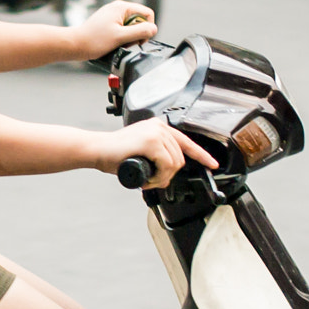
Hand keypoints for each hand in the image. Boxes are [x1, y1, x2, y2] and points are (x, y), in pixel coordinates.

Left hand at [70, 0, 157, 58]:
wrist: (74, 45)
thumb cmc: (94, 41)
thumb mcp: (120, 37)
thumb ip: (140, 32)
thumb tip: (154, 29)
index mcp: (122, 7)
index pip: (147, 14)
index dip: (147, 28)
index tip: (137, 39)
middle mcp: (117, 8)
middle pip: (140, 20)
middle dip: (136, 34)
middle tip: (125, 43)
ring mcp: (112, 15)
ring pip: (131, 26)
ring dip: (128, 38)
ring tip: (117, 44)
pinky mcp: (108, 23)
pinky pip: (122, 30)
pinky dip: (121, 38)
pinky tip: (113, 44)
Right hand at [99, 119, 217, 189]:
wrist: (97, 150)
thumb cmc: (113, 154)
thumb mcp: (141, 154)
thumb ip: (156, 158)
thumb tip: (167, 174)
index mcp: (158, 127)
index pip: (186, 141)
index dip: (202, 155)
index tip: (212, 164)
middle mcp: (159, 126)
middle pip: (180, 158)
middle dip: (168, 175)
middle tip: (152, 181)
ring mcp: (156, 132)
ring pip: (174, 164)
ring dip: (162, 178)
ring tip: (146, 179)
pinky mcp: (151, 141)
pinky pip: (166, 165)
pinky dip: (158, 177)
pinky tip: (146, 178)